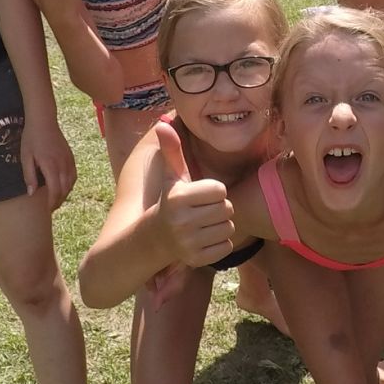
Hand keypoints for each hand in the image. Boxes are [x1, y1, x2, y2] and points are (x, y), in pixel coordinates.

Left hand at [18, 114, 75, 209]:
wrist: (44, 120)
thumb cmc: (31, 138)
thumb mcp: (25, 157)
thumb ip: (29, 176)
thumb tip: (31, 193)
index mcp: (51, 166)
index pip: (55, 191)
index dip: (51, 203)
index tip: (46, 210)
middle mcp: (62, 165)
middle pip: (64, 190)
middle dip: (58, 201)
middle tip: (50, 209)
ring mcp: (68, 160)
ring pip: (71, 183)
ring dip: (64, 194)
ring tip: (56, 199)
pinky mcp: (71, 157)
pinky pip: (73, 175)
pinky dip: (69, 184)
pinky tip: (63, 186)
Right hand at [155, 122, 235, 265]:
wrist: (154, 239)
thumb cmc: (170, 201)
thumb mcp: (172, 178)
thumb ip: (172, 151)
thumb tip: (163, 123)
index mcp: (179, 198)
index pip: (220, 190)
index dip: (214, 191)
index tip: (200, 196)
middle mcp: (182, 221)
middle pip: (227, 209)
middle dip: (219, 209)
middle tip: (203, 211)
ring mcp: (189, 243)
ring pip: (229, 228)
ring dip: (221, 226)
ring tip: (203, 224)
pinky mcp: (196, 259)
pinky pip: (226, 246)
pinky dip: (220, 244)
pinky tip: (204, 239)